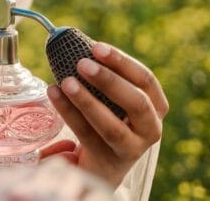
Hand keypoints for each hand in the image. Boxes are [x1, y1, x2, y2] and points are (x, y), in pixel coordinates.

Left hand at [47, 42, 168, 186]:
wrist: (102, 167)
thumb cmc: (107, 120)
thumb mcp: (114, 99)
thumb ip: (102, 75)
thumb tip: (73, 43)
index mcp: (156, 106)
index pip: (146, 80)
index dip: (122, 62)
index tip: (96, 47)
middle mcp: (151, 129)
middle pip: (136, 103)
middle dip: (109, 81)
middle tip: (82, 63)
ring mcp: (131, 149)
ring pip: (111, 125)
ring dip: (87, 101)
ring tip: (65, 81)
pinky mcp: (107, 161)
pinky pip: (86, 135)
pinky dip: (69, 113)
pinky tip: (53, 93)